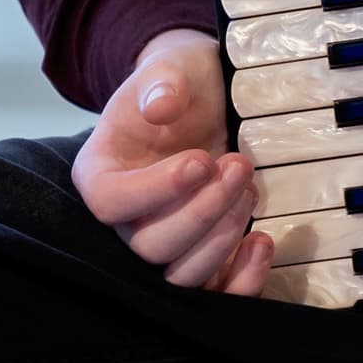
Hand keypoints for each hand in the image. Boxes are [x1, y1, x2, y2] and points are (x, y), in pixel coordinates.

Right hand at [71, 29, 272, 294]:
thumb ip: (161, 82)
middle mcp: (124, 221)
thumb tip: (161, 107)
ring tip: (248, 186)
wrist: (205, 99)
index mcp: (100, 174)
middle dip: (201, 211)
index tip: (200, 161)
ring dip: (222, 238)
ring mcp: (162, 244)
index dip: (155, 190)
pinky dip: (242, 280)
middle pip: (149, 246)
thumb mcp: (169, 67)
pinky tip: (262, 240)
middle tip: (237, 166)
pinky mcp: (199, 260)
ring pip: (180, 275)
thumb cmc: (178, 85)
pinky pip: (214, 294)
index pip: (111, 203)